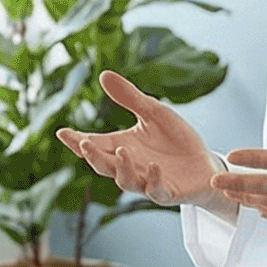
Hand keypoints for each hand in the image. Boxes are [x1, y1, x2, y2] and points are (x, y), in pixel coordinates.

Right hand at [56, 71, 225, 210]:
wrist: (205, 164)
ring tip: (123, 150)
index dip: (77, 140)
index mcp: (123, 146)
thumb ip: (130, 98)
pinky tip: (153, 167)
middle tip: (82, 143)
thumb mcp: (154, 113)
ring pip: (126, 180)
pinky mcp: (168, 192)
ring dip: (122, 167)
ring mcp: (147, 182)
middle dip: (92, 155)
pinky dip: (153, 180)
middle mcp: (130, 167)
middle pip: (104, 164)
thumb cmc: (177, 139)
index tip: (62, 132)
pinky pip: (156, 190)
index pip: (95, 144)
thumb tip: (103, 74)